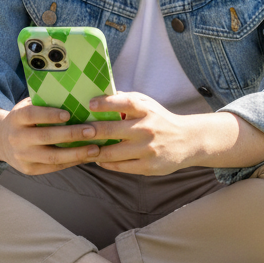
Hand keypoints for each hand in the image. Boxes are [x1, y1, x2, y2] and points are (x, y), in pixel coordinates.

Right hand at [0, 97, 102, 174]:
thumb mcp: (27, 107)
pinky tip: (86, 156)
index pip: (31, 115)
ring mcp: (22, 156)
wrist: (2, 141)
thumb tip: (77, 96)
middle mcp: (16, 138)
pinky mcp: (29, 169)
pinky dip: (71, 162)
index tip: (69, 114)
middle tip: (92, 130)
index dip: (49, 114)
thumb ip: (45, 103)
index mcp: (16, 118)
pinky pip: (53, 167)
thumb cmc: (25, 119)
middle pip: (45, 137)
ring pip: (51, 157)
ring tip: (94, 148)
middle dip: (70, 134)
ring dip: (75, 153)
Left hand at [85, 92, 263, 173]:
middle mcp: (146, 128)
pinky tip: (98, 159)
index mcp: (146, 110)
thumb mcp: (147, 104)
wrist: (188, 141)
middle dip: (89, 131)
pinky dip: (105, 163)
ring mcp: (147, 149)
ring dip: (94, 150)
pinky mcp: (148, 166)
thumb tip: (99, 96)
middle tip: (74, 131)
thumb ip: (126, 99)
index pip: (124, 102)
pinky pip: (120, 166)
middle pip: (110, 130)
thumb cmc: (160, 119)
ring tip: (82, 147)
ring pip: (111, 152)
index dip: (105, 103)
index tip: (89, 104)